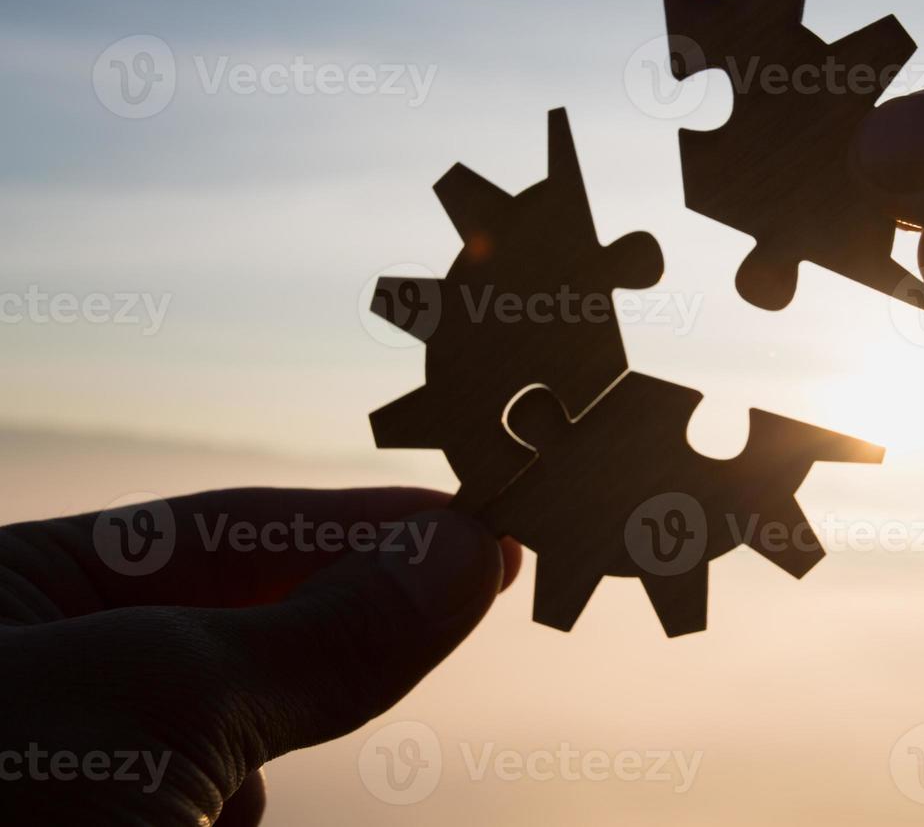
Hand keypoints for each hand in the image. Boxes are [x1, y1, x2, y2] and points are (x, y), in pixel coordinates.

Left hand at [0, 487, 519, 825]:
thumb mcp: (162, 702)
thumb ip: (320, 628)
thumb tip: (456, 557)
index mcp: (15, 590)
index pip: (227, 529)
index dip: (360, 524)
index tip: (476, 526)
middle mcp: (44, 672)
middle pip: (241, 624)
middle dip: (346, 618)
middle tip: (479, 582)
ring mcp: (72, 767)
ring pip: (232, 728)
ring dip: (280, 739)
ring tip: (279, 751)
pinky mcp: (111, 824)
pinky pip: (212, 803)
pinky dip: (234, 808)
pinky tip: (225, 822)